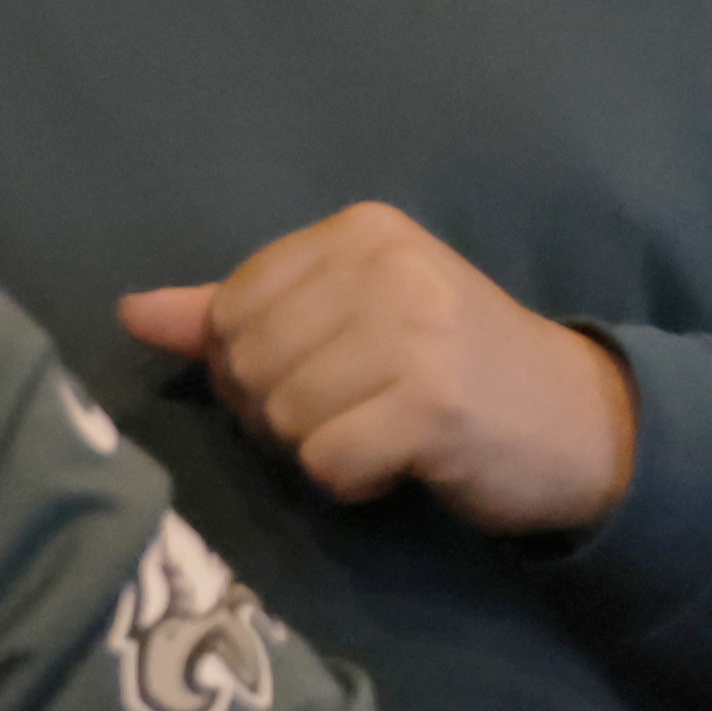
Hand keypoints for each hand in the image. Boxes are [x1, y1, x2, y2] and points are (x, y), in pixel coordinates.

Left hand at [123, 204, 637, 533]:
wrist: (578, 421)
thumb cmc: (455, 367)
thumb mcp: (349, 317)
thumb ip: (236, 310)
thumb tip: (133, 314)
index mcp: (362, 230)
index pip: (233, 304)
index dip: (252, 363)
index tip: (321, 375)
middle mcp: (387, 265)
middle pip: (248, 362)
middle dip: (281, 411)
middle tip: (352, 413)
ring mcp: (414, 330)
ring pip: (284, 417)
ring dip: (321, 447)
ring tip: (381, 432)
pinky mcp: (432, 404)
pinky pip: (328, 462)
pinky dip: (353, 480)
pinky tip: (401, 462)